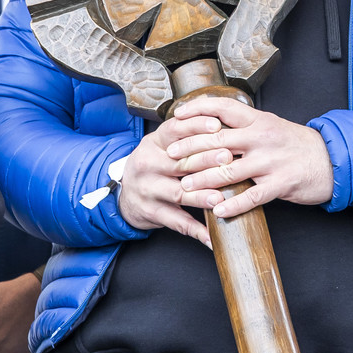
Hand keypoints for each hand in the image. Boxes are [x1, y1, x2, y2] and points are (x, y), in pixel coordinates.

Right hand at [118, 111, 228, 243]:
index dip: (196, 126)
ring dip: (200, 197)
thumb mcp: (162, 144)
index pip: (175, 130)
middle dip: (206, 160)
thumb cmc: (155, 163)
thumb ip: (186, 132)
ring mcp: (149, 190)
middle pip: (180, 162)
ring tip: (220, 198)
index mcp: (154, 143)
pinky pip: (176, 222)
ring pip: (178, 193)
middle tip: (228, 158)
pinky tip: (212, 236)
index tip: (217, 125)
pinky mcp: (152, 212)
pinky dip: (196, 230)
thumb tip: (220, 116)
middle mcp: (149, 165)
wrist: (124, 194)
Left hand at [165, 96, 333, 219]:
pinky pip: (252, 196)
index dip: (197, 110)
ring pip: (229, 170)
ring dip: (203, 180)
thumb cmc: (298, 145)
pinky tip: (218, 211)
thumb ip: (246, 126)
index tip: (176, 116)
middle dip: (190, 149)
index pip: (223, 108)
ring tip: (185, 187)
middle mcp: (263, 137)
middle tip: (171, 156)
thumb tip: (213, 125)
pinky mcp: (281, 183)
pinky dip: (233, 205)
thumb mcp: (272, 126)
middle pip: (218, 140)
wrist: (333, 160)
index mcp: (260, 120)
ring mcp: (272, 161)